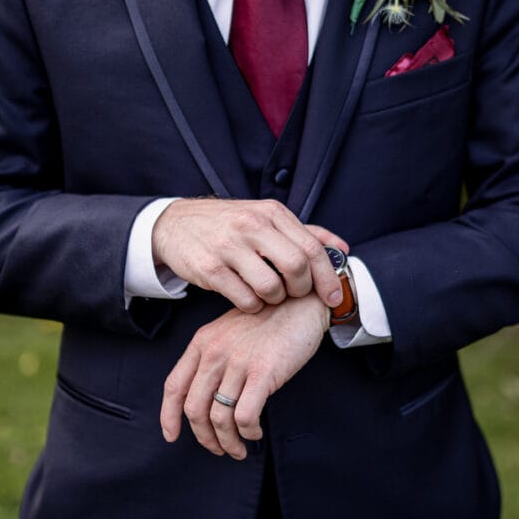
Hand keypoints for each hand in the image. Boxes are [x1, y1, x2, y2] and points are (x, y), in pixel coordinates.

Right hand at [152, 198, 347, 312]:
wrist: (176, 224)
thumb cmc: (228, 224)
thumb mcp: (266, 218)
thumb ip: (306, 233)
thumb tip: (342, 249)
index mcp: (271, 213)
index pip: (312, 247)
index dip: (327, 277)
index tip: (333, 297)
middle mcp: (251, 225)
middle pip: (296, 267)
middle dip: (301, 289)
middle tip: (293, 294)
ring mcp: (228, 246)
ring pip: (271, 287)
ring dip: (275, 299)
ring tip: (267, 294)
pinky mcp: (209, 268)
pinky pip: (244, 299)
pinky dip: (252, 305)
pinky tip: (247, 296)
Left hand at [159, 293, 327, 459]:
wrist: (301, 303)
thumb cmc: (269, 319)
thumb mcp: (229, 331)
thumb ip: (213, 357)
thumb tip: (205, 397)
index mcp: (202, 342)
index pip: (174, 386)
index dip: (168, 416)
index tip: (171, 436)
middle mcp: (214, 352)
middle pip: (195, 409)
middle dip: (204, 438)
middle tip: (218, 449)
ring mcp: (238, 361)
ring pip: (220, 418)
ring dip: (228, 442)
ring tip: (239, 448)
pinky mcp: (263, 372)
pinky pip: (245, 416)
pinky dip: (248, 432)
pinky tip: (255, 432)